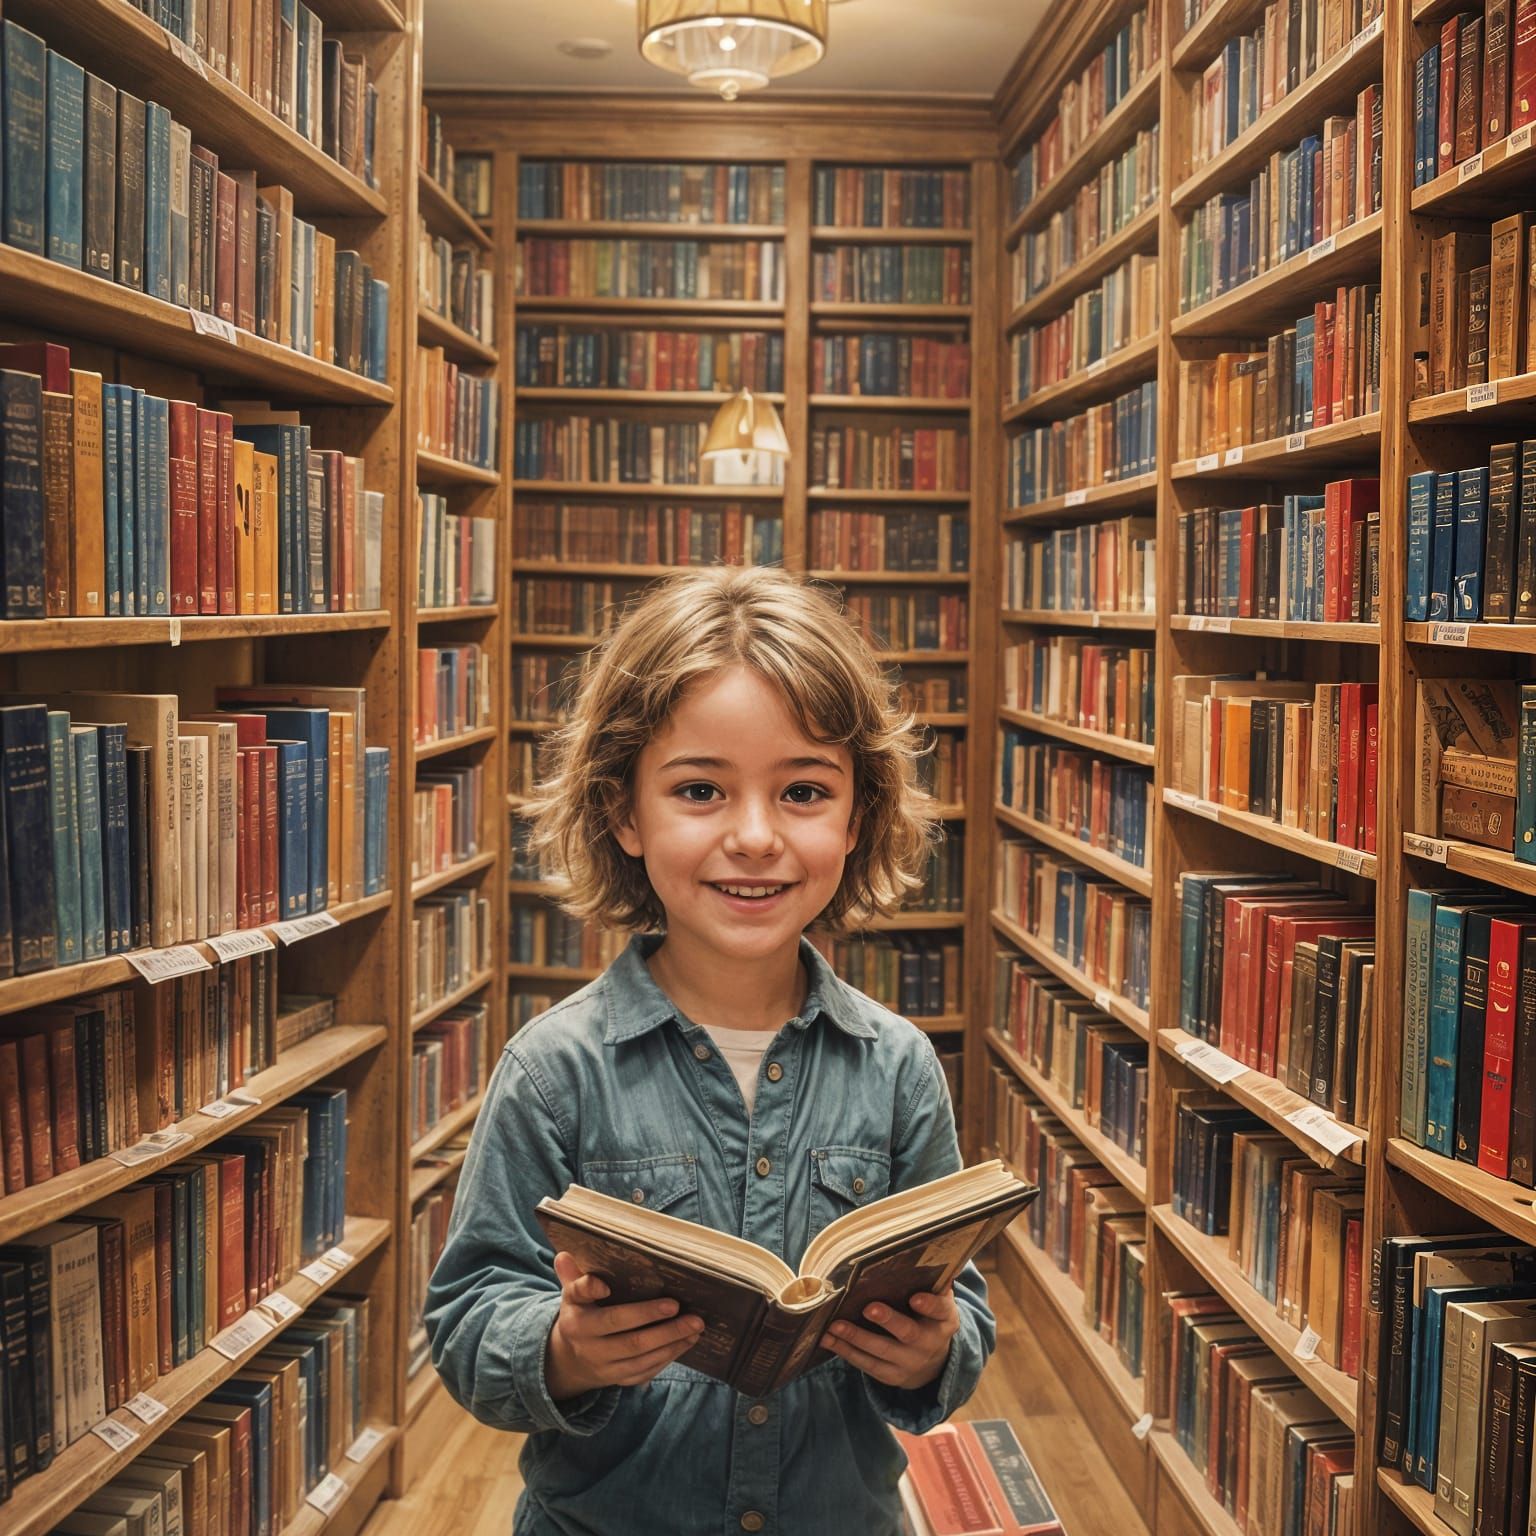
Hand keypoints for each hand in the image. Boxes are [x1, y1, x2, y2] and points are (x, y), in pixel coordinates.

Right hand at [544, 1251, 706, 1400]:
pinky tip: (686, 1342)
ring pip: (641, 1356)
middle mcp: (589, 1345)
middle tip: (683, 1309)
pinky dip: (668, 1357)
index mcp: (576, 1320)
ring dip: (671, 1341)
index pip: (583, 1303)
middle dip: (657, 1323)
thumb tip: (564, 1254)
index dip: (592, 1291)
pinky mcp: (619, 1380)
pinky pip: (646, 1371)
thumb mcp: (571, 1296)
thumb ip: (572, 1276)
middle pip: (626, 1336)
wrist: (569, 1360)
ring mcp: (605, 1366)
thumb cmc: (580, 1315)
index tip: (606, 1286)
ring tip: (695, 1326)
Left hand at [820, 1288, 958, 1390]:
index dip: (929, 1305)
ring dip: (855, 1337)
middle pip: (908, 1333)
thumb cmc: (928, 1318)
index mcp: (943, 1320)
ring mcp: (909, 1362)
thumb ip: (932, 1281)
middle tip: (868, 1308)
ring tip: (834, 1326)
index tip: (915, 1298)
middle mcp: (929, 1343)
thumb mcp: (938, 1301)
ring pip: (881, 1351)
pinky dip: (846, 1352)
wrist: (933, 1362)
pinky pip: (867, 1364)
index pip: (940, 1310)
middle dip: (888, 1321)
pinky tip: (828, 1340)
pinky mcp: (891, 1375)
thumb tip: (921, 1249)